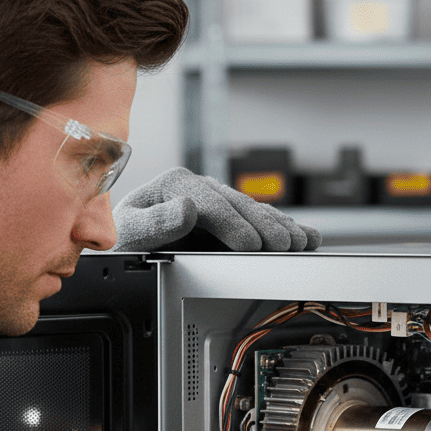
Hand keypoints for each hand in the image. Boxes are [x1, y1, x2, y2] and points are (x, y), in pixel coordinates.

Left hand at [111, 167, 321, 251]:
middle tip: (283, 247)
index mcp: (175, 183)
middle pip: (239, 206)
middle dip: (265, 227)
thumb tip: (187, 209)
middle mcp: (199, 187)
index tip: (250, 246)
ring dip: (281, 228)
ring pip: (255, 212)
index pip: (210, 204)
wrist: (128, 243)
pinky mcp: (230, 215)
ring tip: (299, 243)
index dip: (233, 225)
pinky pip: (261, 219)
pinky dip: (286, 228)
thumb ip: (154, 222)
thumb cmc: (125, 238)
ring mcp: (218, 200)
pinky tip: (306, 236)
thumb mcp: (129, 231)